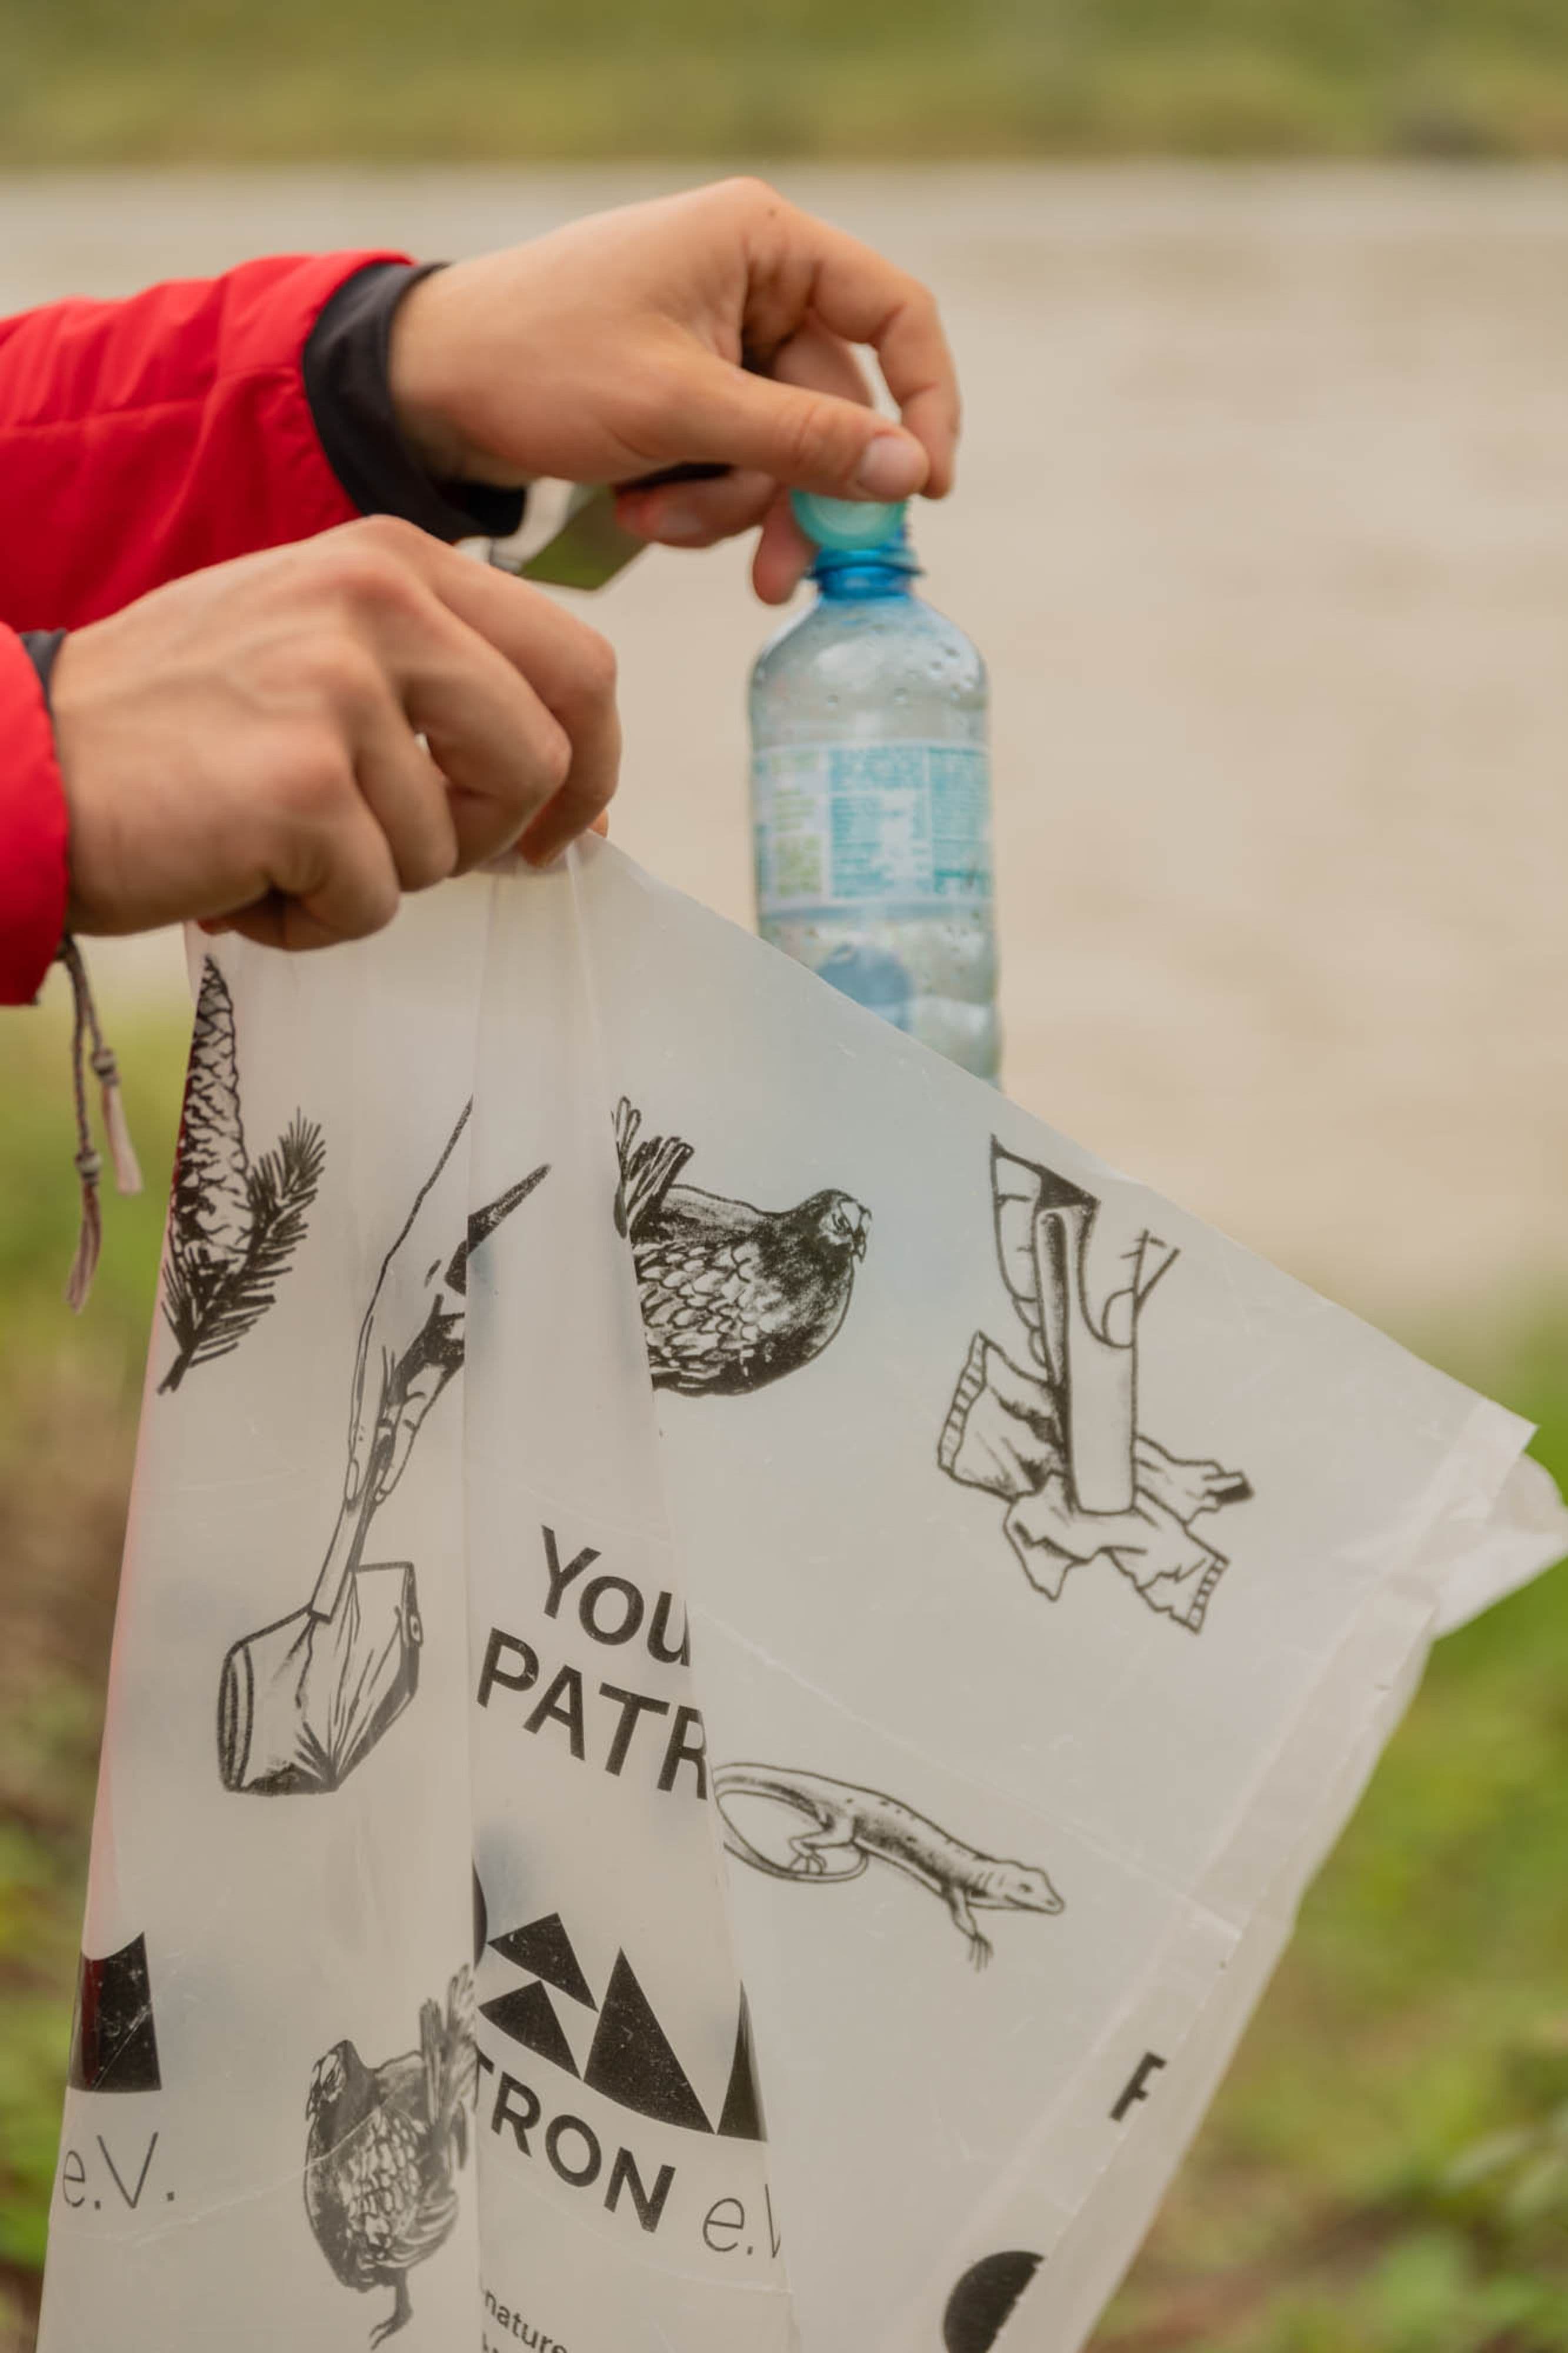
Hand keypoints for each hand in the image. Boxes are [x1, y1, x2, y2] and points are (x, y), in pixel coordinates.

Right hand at [52, 514, 620, 945]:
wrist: (25, 761)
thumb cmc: (175, 726)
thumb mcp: (319, 650)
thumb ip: (442, 689)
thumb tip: (571, 794)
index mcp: (397, 561)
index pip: (577, 662)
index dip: (589, 767)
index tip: (555, 829)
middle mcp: (379, 601)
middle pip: (541, 757)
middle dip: (485, 836)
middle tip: (392, 854)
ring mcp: (340, 687)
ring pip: (450, 846)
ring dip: (370, 883)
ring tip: (274, 849)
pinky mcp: (303, 783)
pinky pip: (374, 902)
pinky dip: (310, 922)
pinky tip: (238, 880)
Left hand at [387, 178, 959, 602]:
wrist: (427, 389)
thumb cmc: (538, 365)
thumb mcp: (678, 409)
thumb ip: (800, 442)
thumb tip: (910, 474)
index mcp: (762, 242)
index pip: (894, 314)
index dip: (925, 402)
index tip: (924, 489)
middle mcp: (753, 282)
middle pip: (835, 409)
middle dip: (794, 498)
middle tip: (776, 581)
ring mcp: (720, 342)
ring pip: (784, 452)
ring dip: (730, 509)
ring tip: (657, 523)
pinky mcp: (689, 395)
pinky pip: (735, 464)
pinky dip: (697, 503)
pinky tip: (638, 510)